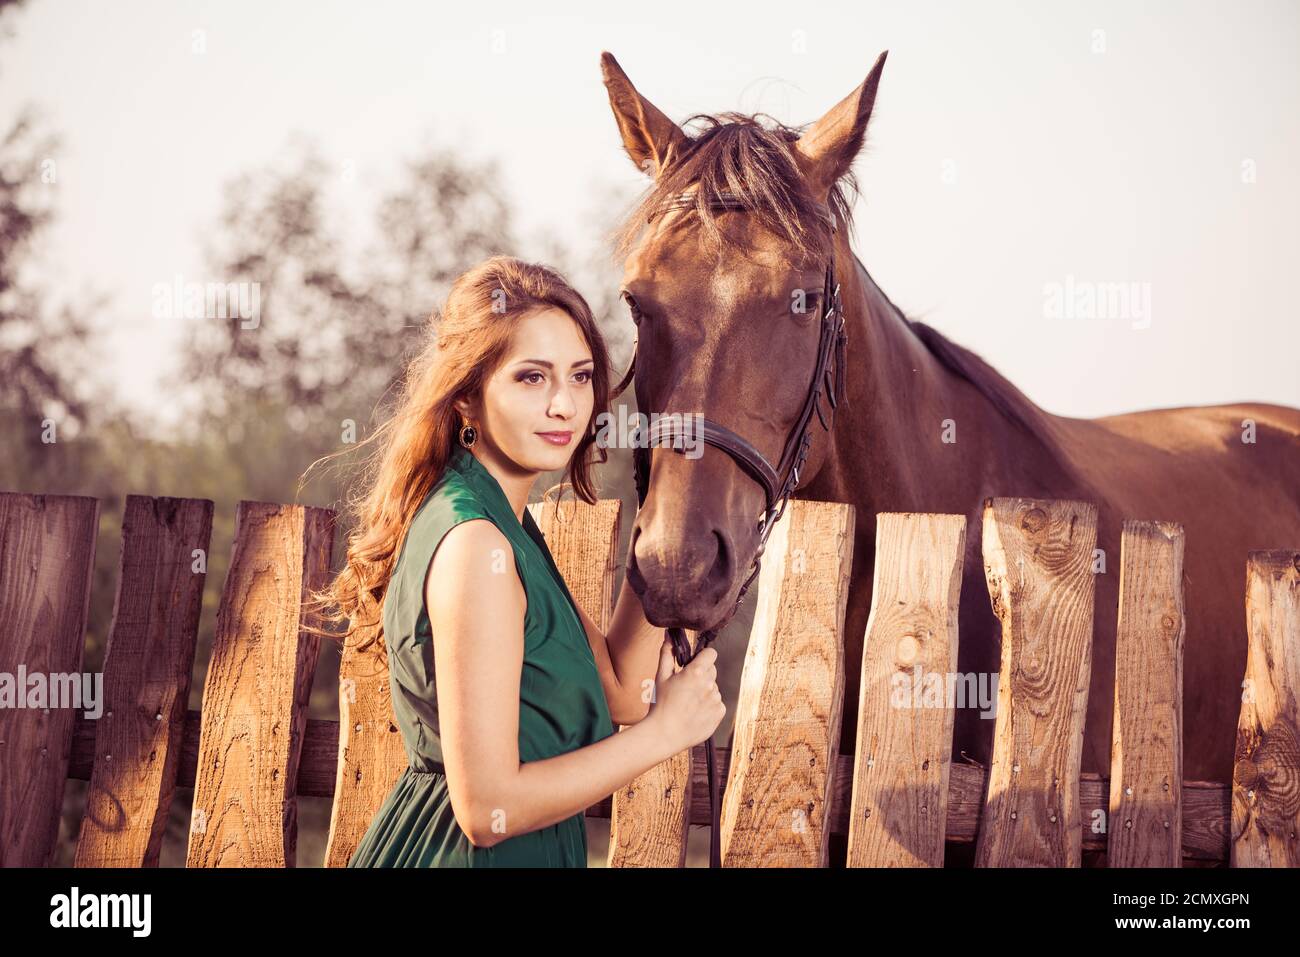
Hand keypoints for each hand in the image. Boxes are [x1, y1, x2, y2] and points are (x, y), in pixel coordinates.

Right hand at [646, 638, 725, 752]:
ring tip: (688, 703)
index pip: (711, 654)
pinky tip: (694, 713)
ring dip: (704, 692)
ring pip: (713, 688)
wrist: (664, 735)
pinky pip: (717, 703)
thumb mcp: (660, 677)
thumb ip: (667, 654)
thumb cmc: (660, 705)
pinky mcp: (719, 713)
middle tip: (686, 686)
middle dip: (702, 674)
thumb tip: (669, 637)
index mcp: (696, 673)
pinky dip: (708, 706)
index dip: (703, 657)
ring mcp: (716, 700)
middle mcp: (710, 685)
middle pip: (712, 670)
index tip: (694, 663)